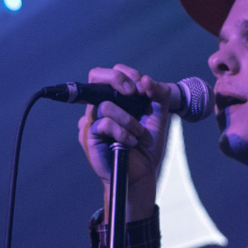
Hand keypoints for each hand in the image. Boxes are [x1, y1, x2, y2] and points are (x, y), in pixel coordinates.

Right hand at [78, 65, 170, 218]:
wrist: (142, 174)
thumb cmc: (147, 146)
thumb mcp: (159, 116)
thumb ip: (158, 94)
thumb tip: (146, 79)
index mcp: (116, 98)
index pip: (112, 73)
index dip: (127, 73)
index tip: (143, 87)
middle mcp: (101, 106)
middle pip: (96, 75)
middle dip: (117, 79)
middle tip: (133, 92)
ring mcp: (92, 120)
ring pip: (106, 105)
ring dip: (128, 119)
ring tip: (138, 134)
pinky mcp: (89, 135)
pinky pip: (104, 124)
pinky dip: (122, 132)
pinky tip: (130, 142)